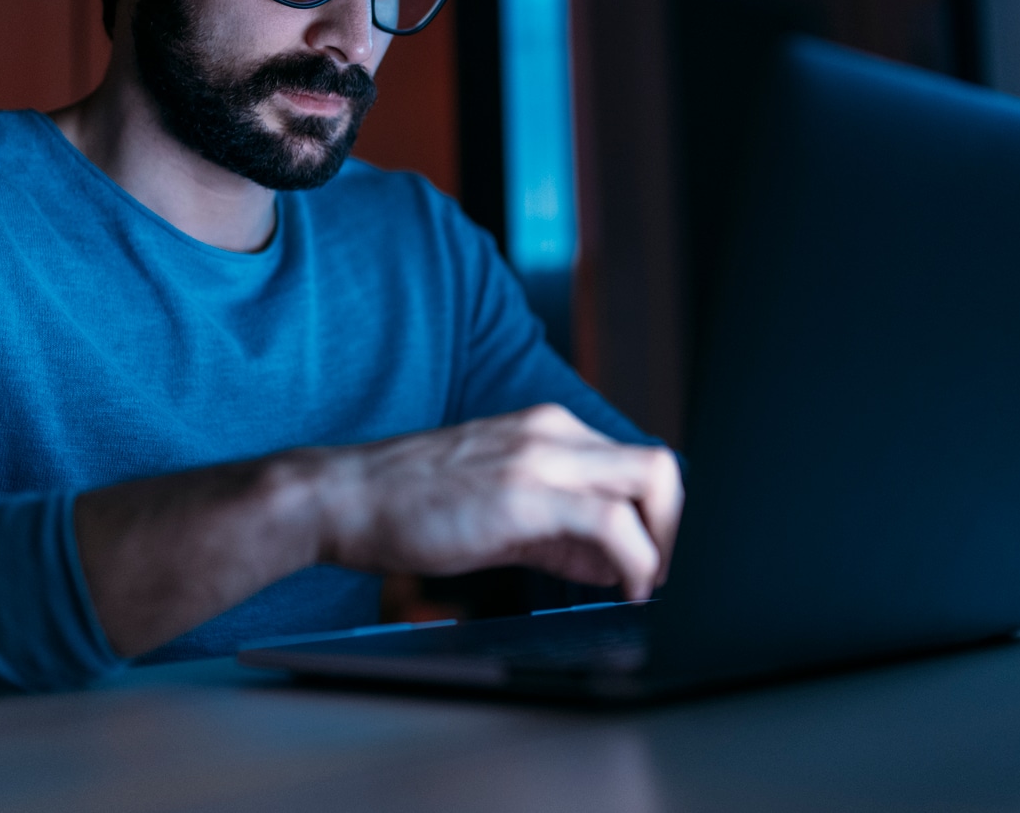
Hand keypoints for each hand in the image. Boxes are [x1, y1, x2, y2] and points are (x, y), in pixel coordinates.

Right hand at [306, 404, 683, 600]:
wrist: (344, 497)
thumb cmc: (410, 504)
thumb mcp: (499, 509)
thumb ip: (560, 533)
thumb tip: (613, 564)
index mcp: (549, 429)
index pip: (635, 464)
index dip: (658, 518)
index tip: (656, 561)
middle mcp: (554, 432)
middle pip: (659, 465)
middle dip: (675, 527)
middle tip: (663, 574)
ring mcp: (541, 457)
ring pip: (650, 480)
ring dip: (663, 543)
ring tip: (645, 586)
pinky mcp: (524, 494)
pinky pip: (610, 524)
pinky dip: (634, 561)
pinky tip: (623, 589)